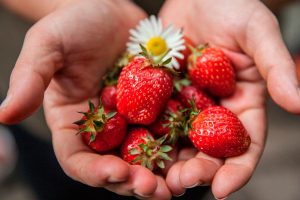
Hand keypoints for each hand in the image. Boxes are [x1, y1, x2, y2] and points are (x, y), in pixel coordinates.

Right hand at [0, 0, 170, 198]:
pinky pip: (169, 132)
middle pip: (116, 166)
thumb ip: (29, 79)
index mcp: (73, 122)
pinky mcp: (156, 108)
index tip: (115, 173)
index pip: (78, 159)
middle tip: (155, 190)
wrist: (109, 8)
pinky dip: (180, 146)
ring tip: (179, 183)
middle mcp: (103, 128)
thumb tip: (3, 114)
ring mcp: (131, 121)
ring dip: (161, 174)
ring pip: (145, 157)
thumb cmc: (75, 24)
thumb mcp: (48, 45)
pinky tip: (195, 154)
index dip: (94, 172)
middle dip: (134, 182)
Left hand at [160, 0, 299, 197]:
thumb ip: (276, 67)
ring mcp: (185, 103)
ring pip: (177, 140)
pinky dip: (144, 134)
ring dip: (167, 161)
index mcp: (242, 103)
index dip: (237, 169)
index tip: (223, 189)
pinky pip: (152, 117)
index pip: (244, 144)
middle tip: (180, 183)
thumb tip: (299, 104)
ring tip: (155, 177)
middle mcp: (213, 109)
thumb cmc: (233, 6)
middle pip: (207, 150)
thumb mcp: (257, 32)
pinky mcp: (161, 93)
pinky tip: (132, 147)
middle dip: (196, 170)